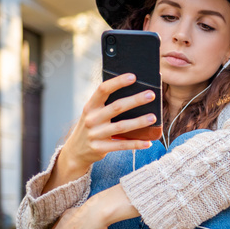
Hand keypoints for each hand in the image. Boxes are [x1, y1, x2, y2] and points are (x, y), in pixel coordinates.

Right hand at [44, 73, 158, 191]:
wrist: (76, 151)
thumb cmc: (92, 126)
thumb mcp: (93, 114)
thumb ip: (107, 104)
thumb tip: (134, 93)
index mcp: (90, 106)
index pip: (103, 89)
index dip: (118, 82)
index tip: (133, 77)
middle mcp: (91, 119)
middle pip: (116, 107)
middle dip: (135, 100)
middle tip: (151, 95)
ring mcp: (95, 134)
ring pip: (121, 126)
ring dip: (139, 122)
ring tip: (153, 117)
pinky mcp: (99, 148)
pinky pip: (121, 145)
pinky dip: (135, 144)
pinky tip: (148, 142)